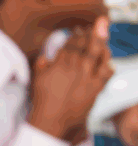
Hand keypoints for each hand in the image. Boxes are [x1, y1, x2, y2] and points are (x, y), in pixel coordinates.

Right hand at [29, 17, 113, 141]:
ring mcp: (85, 77)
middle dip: (91, 33)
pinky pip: (106, 72)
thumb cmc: (42, 102)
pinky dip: (108, 65)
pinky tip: (108, 62)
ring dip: (101, 44)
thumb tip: (46, 57)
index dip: (76, 35)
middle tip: (96, 25)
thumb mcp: (36, 80)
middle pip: (85, 45)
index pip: (70, 45)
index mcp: (59, 65)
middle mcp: (73, 68)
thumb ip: (41, 66)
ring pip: (97, 54)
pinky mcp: (94, 88)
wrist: (50, 120)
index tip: (78, 29)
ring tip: (104, 37)